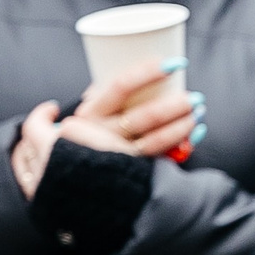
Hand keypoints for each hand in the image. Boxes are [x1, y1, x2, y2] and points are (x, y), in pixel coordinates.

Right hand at [12, 61, 198, 200]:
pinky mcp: (127, 172)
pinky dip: (182, 146)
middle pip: (144, 115)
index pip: (119, 86)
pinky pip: (159, 159)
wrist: (56, 190)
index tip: (171, 63)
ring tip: (198, 112)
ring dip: (181, 124)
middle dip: (173, 104)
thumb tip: (92, 84)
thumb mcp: (57, 127)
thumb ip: (81, 105)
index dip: (147, 72)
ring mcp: (115, 156)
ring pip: (155, 140)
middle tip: (193, 96)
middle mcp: (101, 134)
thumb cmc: (62, 151)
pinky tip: (196, 134)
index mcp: (88, 114)